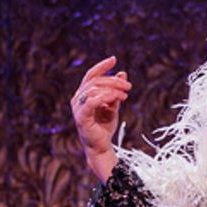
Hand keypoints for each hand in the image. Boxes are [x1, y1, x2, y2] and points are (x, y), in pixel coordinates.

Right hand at [71, 55, 131, 182]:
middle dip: (113, 81)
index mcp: (84, 94)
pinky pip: (91, 102)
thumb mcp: (114, 105)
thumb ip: (116, 90)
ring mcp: (78, 108)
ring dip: (112, 90)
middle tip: (128, 86)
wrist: (101, 146)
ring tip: (125, 95)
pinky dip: (104, 97)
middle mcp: (78, 99)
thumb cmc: (104, 126)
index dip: (102, 66)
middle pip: (94, 81)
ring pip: (93, 89)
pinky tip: (116, 98)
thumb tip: (122, 73)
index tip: (114, 59)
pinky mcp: (81, 118)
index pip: (91, 75)